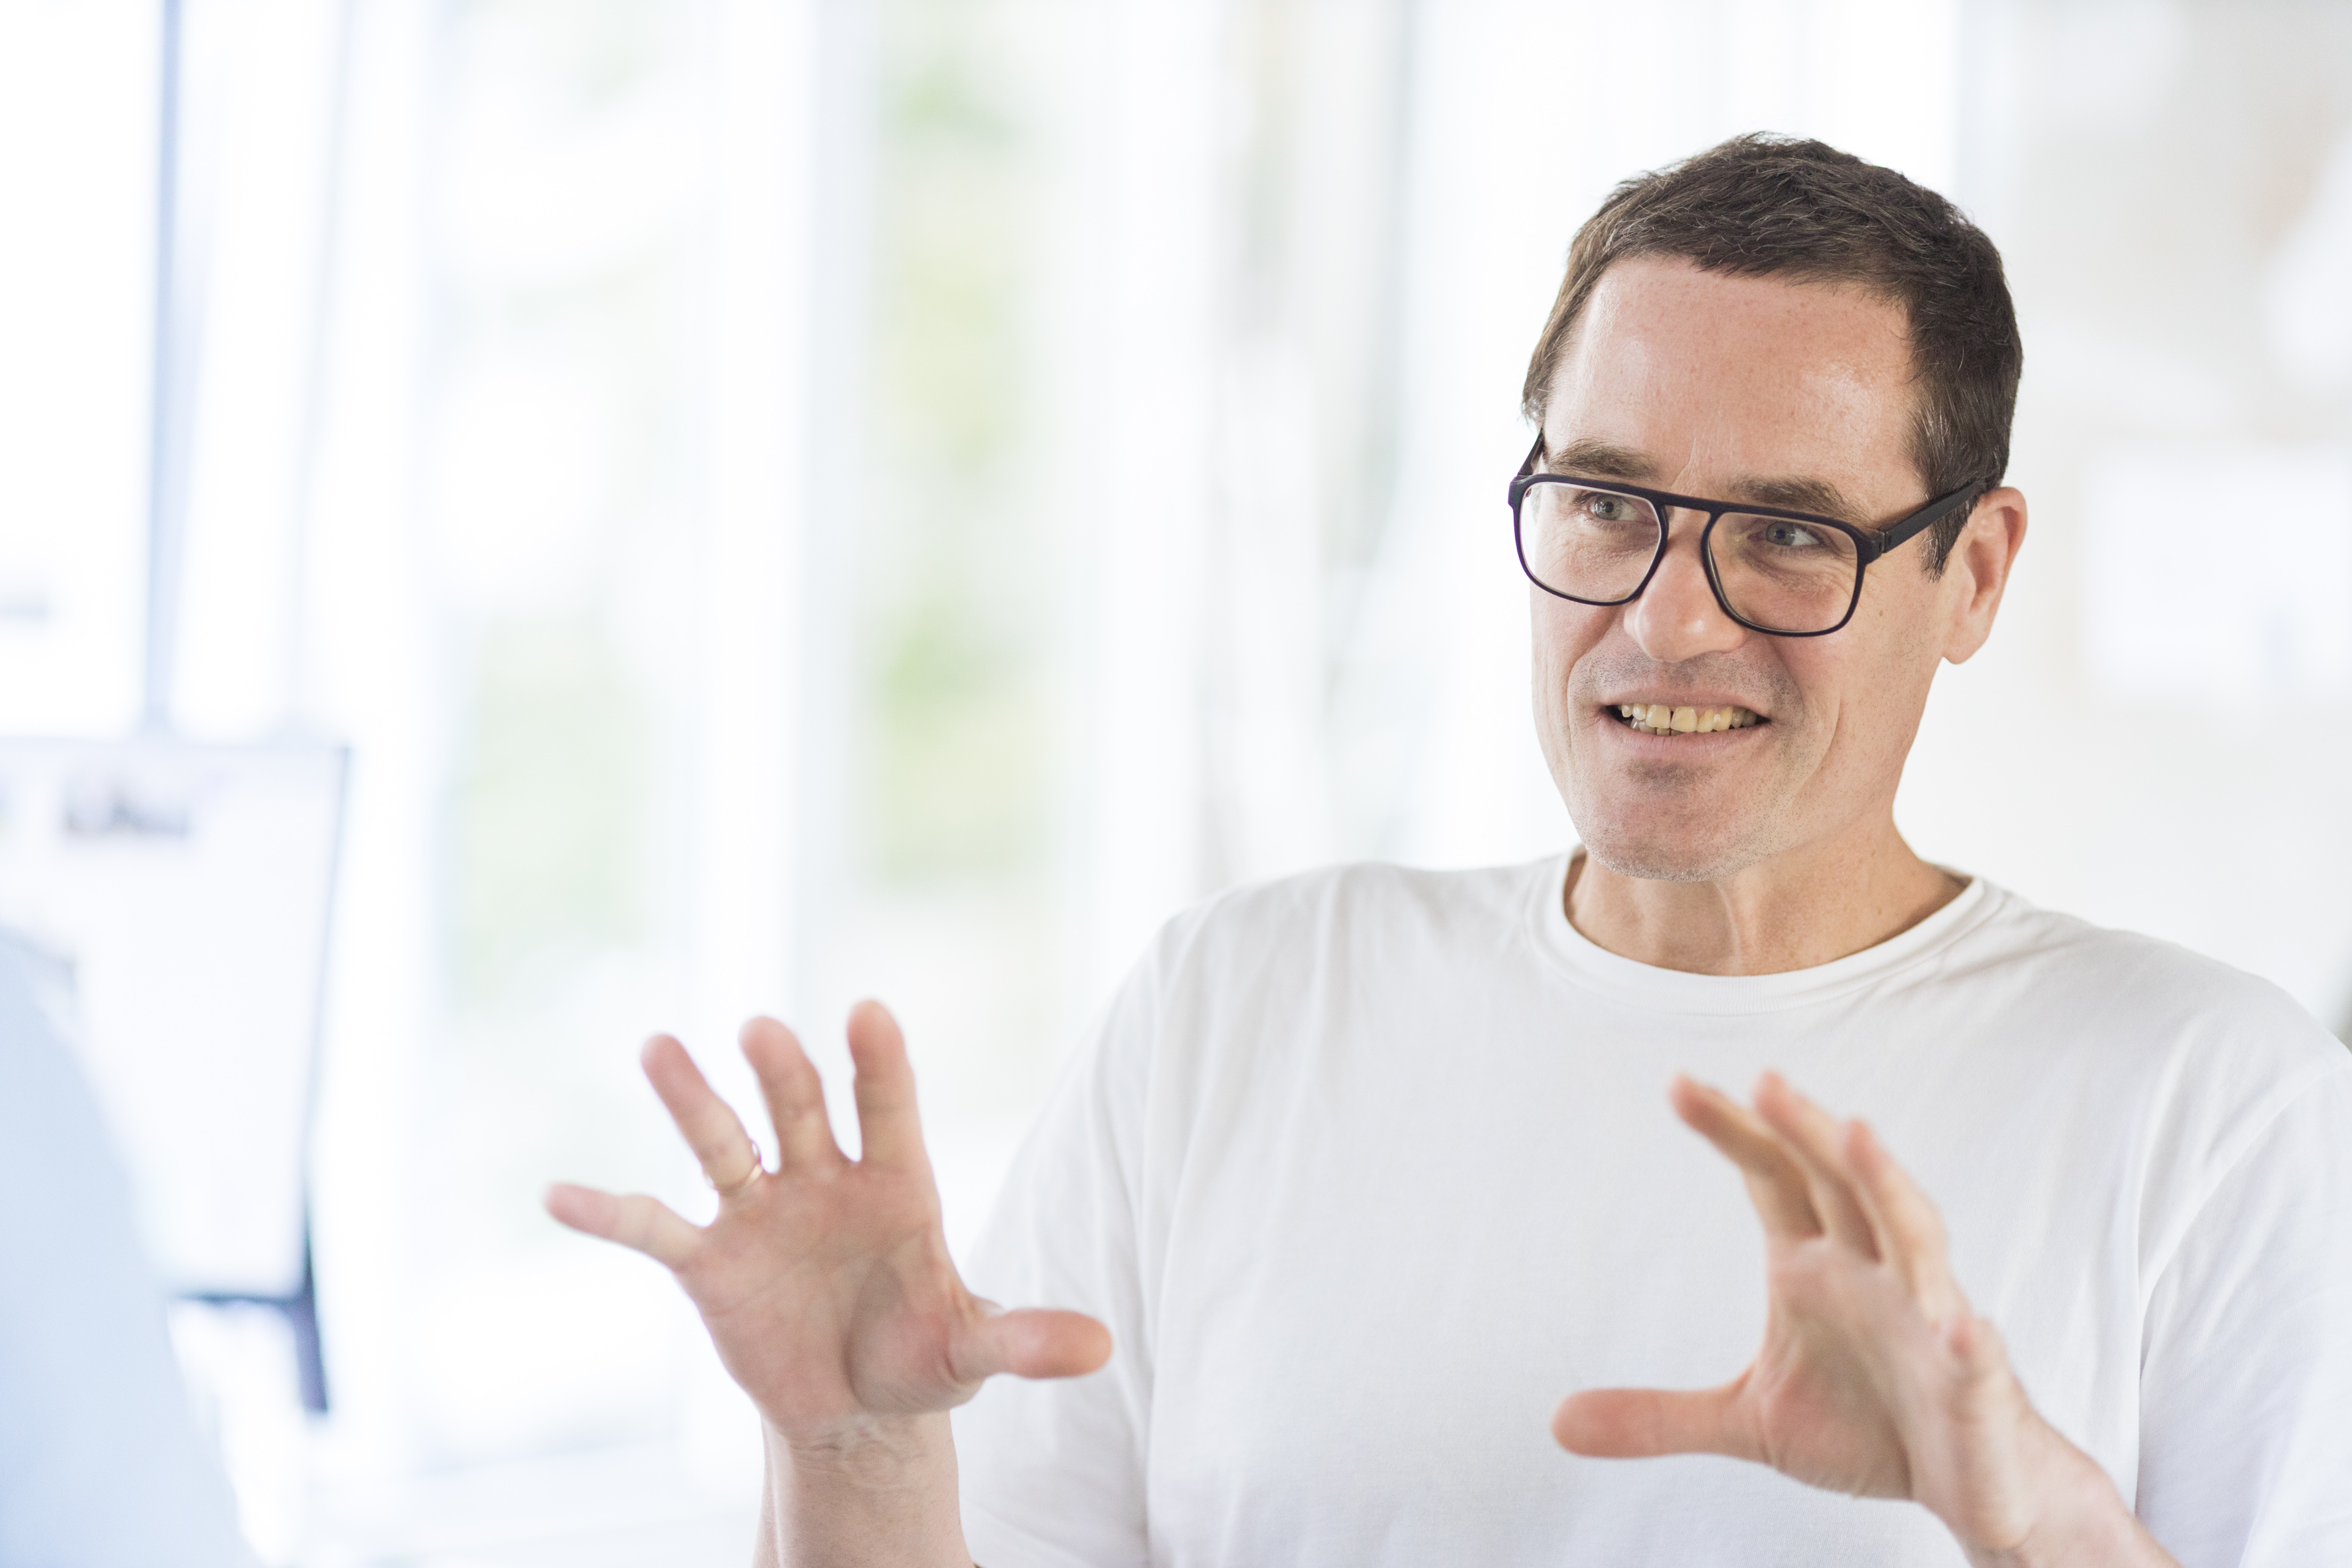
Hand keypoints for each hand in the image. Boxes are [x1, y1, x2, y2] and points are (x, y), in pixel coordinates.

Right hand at [545, 1001, 1110, 1450]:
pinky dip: (610, 1213)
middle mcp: (824, 1179)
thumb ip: (1023, 1339)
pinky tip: (558, 1194)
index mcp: (897, 1184)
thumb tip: (1104, 1348)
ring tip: (660, 1047)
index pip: (890, 1108)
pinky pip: (655, 1227)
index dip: (879, 1064)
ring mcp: (762, 1212)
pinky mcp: (711, 1260)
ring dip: (694, 1099)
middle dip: (784, 1072)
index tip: (868, 1012)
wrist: (856, 1406)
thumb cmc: (923, 1356)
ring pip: (724, 1141)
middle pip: (802, 1108)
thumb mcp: (972, 1350)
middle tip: (763, 1030)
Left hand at [1552, 1073, 2175, 1566]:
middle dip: (1804, 1131)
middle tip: (1762, 1080)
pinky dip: (1966, 1335)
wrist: (1972, 1488)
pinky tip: (1960, 1324)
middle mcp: (1874, 1271)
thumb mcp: (1749, 1422)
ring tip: (1857, 1134)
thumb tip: (1556, 1421)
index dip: (1734, 1131)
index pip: (1773, 1178)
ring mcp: (1930, 1318)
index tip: (1678, 1085)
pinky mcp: (1975, 1380)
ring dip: (1887, 1184)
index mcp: (1816, 1266)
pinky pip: (1974, 1351)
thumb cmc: (1869, 1427)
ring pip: (1912, 1235)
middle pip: (1839, 1182)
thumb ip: (1659, 1415)